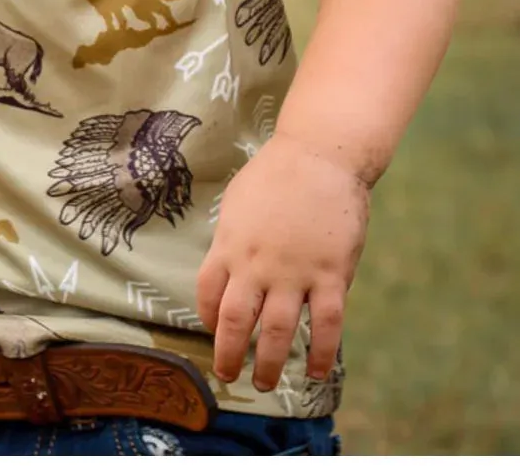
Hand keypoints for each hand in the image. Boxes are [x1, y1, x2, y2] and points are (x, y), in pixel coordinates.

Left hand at [196, 132, 368, 391]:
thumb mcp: (239, 201)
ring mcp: (293, 273)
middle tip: (227, 375)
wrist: (320, 155)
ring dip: (270, 363)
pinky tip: (318, 370)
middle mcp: (256, 264)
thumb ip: (233, 236)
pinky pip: (325, 325)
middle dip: (229, 353)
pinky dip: (321, 352)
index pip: (208, 291)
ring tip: (265, 384)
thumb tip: (229, 262)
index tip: (213, 329)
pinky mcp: (329, 275)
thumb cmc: (277, 172)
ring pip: (278, 331)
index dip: (208, 316)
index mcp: (229, 243)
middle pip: (236, 320)